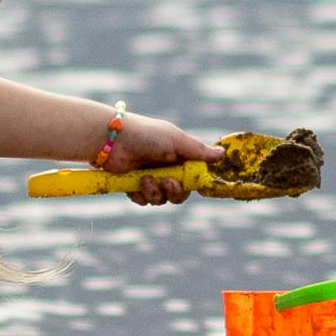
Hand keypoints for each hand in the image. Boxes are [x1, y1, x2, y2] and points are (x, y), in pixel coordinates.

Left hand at [101, 114, 223, 205]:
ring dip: (156, 192)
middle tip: (168, 182)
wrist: (112, 140)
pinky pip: (145, 201)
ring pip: (162, 199)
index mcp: (178, 156)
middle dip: (175, 191)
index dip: (193, 182)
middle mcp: (165, 167)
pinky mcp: (134, 186)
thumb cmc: (146, 134)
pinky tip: (136, 182)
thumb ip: (198, 151)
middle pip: (180, 193)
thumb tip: (223, 154)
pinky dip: (142, 194)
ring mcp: (150, 177)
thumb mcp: (176, 140)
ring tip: (145, 178)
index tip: (191, 182)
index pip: (193, 176)